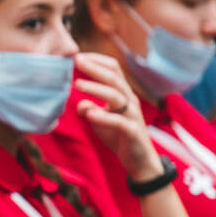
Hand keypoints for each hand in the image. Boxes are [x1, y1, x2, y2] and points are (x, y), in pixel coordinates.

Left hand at [73, 53, 163, 178]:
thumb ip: (89, 109)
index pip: (114, 70)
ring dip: (96, 89)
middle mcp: (130, 101)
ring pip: (117, 96)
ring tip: (77, 84)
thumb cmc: (118, 136)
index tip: (78, 55)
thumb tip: (79, 103)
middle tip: (77, 60)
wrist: (139, 161)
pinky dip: (104, 117)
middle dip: (95, 68)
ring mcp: (132, 116)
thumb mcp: (100, 121)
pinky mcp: (133, 132)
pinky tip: (89, 114)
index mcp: (123, 94)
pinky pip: (119, 122)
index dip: (97, 61)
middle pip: (114, 79)